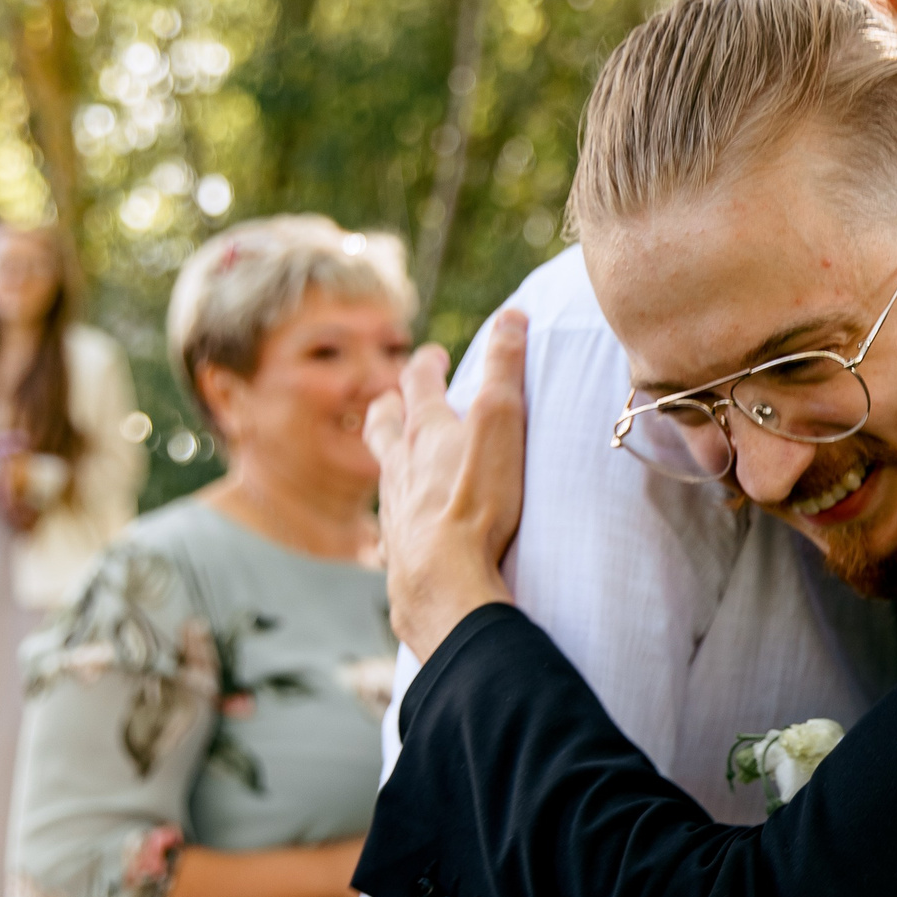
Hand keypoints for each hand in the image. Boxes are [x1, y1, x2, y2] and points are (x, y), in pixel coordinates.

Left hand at [364, 313, 527, 659]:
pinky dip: (397, 522)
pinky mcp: (399, 554)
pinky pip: (391, 531)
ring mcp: (395, 512)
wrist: (445, 581)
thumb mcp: (500, 423)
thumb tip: (513, 315)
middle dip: (388, 409)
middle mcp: (401, 469)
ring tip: (397, 462)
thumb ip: (506, 369)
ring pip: (384, 477)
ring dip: (390, 463)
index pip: (418, 385)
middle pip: (383, 429)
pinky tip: (404, 533)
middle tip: (392, 401)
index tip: (432, 357)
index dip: (425, 366)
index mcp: (426, 434)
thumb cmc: (476, 502)